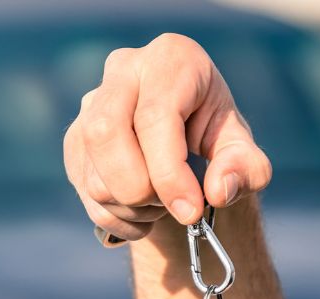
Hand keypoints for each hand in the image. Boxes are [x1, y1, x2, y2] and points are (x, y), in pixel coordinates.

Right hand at [64, 33, 271, 244]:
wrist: (182, 136)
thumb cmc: (213, 135)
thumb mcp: (241, 149)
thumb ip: (245, 168)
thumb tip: (217, 191)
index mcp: (170, 59)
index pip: (154, 117)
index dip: (169, 173)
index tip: (189, 211)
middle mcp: (122, 72)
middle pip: (106, 134)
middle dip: (139, 189)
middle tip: (172, 208)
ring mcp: (90, 106)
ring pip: (93, 173)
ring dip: (132, 208)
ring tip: (162, 204)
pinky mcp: (74, 140)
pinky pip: (86, 193)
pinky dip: (118, 218)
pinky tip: (143, 211)